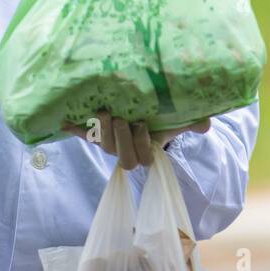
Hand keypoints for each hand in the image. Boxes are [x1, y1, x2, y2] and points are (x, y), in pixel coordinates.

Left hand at [63, 111, 210, 170]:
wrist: (145, 115)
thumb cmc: (162, 120)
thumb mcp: (178, 121)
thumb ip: (192, 123)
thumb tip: (206, 124)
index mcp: (144, 151)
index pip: (141, 158)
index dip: (140, 144)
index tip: (143, 124)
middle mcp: (125, 151)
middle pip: (120, 156)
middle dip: (119, 138)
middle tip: (122, 118)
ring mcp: (109, 143)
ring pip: (102, 145)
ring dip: (101, 129)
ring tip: (104, 111)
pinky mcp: (95, 132)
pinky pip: (82, 134)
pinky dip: (72, 127)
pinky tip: (62, 120)